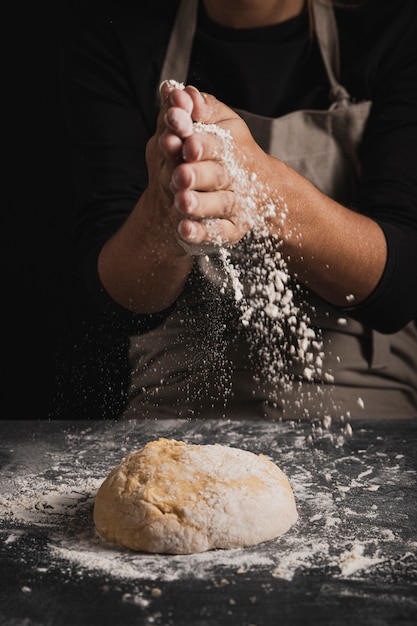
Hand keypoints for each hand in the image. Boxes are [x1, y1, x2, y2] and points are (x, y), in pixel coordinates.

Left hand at [160, 84, 280, 253]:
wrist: (249, 189)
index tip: (186, 142)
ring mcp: (236, 204)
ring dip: (200, 204)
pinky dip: (201, 233)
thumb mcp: (213, 124)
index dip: (201, 142)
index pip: (216, 143)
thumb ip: (194, 110)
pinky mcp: (233, 228)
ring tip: (181, 202)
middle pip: (218, 175)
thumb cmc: (222, 151)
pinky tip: (184, 230)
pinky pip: (220, 233)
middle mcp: (235, 176)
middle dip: (198, 174)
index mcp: (230, 147)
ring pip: (220, 205)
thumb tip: (172, 89)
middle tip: (181, 175)